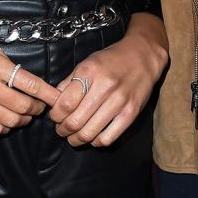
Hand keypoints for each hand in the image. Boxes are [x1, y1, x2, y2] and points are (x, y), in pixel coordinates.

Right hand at [0, 2, 59, 136]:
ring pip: (9, 120)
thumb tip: (25, 80)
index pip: (29, 84)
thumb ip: (6, 64)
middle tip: (41, 107)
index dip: (47, 94)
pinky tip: (8, 120)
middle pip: (22, 106)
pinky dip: (5, 127)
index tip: (58, 98)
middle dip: (36, 109)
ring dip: (23, 120)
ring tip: (26, 115)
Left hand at [50, 13, 167, 146]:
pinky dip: (95, 142)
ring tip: (73, 136)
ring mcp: (120, 101)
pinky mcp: (131, 113)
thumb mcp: (87, 62)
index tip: (55, 116)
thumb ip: (69, 82)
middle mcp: (105, 86)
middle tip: (62, 129)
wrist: (143, 55)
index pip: (65, 104)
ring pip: (89, 133)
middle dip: (63, 130)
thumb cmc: (112, 59)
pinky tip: (92, 136)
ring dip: (76, 139)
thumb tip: (53, 102)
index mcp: (90, 71)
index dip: (55, 115)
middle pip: (75, 121)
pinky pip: (108, 138)